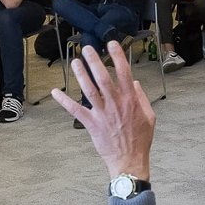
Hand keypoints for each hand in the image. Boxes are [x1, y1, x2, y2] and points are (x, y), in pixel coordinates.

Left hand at [53, 42, 154, 180]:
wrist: (129, 160)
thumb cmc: (140, 140)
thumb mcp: (149, 117)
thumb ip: (142, 98)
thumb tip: (135, 83)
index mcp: (130, 101)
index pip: (124, 73)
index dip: (118, 57)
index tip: (112, 44)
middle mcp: (115, 104)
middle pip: (103, 78)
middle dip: (95, 61)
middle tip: (87, 49)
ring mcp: (102, 114)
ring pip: (89, 90)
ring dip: (81, 75)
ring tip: (74, 62)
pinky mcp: (91, 124)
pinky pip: (75, 110)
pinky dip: (64, 101)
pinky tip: (55, 92)